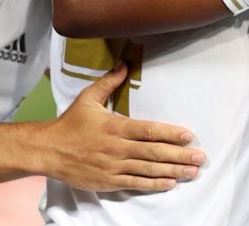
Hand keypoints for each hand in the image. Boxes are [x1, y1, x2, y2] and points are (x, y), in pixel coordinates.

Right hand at [45, 63, 204, 191]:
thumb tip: (124, 64)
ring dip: (172, 171)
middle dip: (180, 156)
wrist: (47, 150)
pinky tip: (169, 184)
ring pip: (148, 169)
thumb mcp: (88, 98)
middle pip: (154, 152)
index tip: (189, 136)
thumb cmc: (69, 123)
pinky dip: (153, 184)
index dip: (170, 133)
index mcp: (115, 127)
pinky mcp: (108, 181)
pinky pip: (135, 183)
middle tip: (200, 158)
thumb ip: (109, 82)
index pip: (148, 130)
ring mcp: (113, 166)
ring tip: (192, 172)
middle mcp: (117, 148)